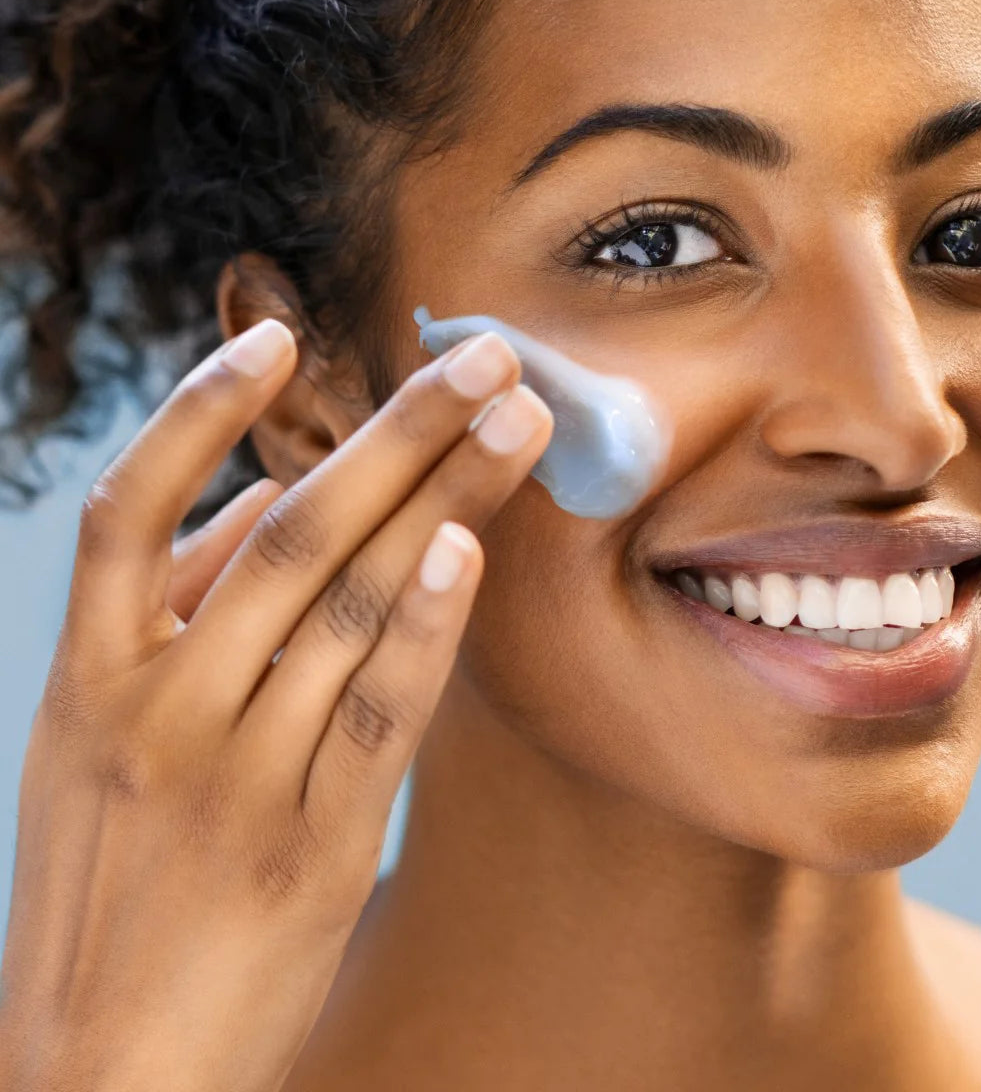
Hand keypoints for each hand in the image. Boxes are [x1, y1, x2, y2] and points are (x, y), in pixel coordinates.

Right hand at [0, 318, 551, 1091]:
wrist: (104, 1080)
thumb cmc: (115, 897)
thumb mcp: (97, 757)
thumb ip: (170, 626)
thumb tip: (240, 506)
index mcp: (91, 682)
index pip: (129, 511)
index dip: (196, 414)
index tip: (280, 336)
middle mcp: (158, 714)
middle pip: (284, 534)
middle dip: (392, 432)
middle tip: (480, 354)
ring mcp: (235, 780)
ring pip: (344, 603)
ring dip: (440, 498)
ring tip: (516, 420)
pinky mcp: (311, 847)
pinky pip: (376, 715)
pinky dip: (422, 625)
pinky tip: (469, 549)